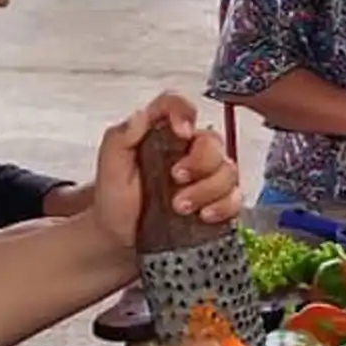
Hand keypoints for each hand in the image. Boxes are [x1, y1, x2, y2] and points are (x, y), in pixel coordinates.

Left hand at [91, 92, 241, 249]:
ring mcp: (207, 177)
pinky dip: (223, 206)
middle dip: (199, 162)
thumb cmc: (115, 201)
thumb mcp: (109, 168)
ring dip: (207, 189)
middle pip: (212, 141)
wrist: (121, 239)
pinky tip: (204, 216)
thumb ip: (120, 138)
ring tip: (180, 207)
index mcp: (162, 134)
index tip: (181, 132)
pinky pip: (236, 199)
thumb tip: (141, 115)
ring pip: (228, 170)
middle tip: (176, 179)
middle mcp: (189, 151)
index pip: (178, 106)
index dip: (184, 112)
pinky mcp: (218, 202)